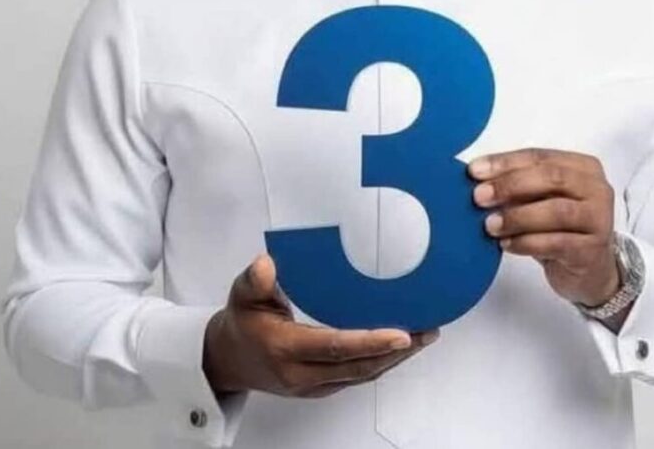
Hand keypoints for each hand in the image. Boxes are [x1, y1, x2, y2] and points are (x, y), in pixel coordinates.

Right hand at [203, 254, 439, 397]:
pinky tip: (401, 347)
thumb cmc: (241, 321)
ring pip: (362, 376)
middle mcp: (302, 374)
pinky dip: (382, 363)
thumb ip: (254, 280)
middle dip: (395, 352)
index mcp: (285, 349)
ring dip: (395, 359)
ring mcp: (313, 385)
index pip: (334, 347)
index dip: (369, 341)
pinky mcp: (321, 387)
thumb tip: (266, 265)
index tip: (400, 333)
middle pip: (358, 367)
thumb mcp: (241, 294)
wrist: (227, 359)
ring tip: (424, 336)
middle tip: (426, 331)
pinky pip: (357, 378)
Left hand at [468, 148, 618, 307]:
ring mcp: (599, 220)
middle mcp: (597, 188)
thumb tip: (477, 180)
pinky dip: (527, 242)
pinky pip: (557, 243)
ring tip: (490, 225)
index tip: (474, 171)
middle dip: (510, 185)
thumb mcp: (539, 200)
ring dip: (517, 216)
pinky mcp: (593, 250)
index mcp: (582, 167)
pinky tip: (506, 245)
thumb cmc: (561, 227)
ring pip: (556, 211)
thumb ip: (516, 186)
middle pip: (551, 178)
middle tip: (479, 197)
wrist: (590, 271)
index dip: (505, 162)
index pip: (539, 156)